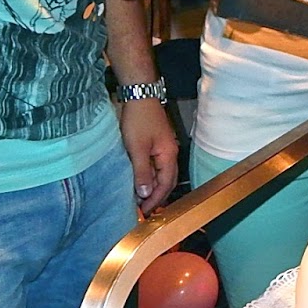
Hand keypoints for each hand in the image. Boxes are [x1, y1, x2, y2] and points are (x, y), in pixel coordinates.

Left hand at [117, 97, 179, 214]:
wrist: (139, 95)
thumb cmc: (139, 120)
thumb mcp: (137, 148)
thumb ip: (142, 172)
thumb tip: (145, 194)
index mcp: (169, 156)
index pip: (166, 185)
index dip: (156, 200)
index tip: (144, 212)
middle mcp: (170, 153)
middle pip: (167, 181)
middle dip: (157, 197)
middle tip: (143, 209)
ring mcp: (164, 148)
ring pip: (162, 174)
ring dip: (153, 187)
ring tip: (140, 198)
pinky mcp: (156, 143)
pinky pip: (156, 166)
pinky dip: (150, 176)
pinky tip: (140, 179)